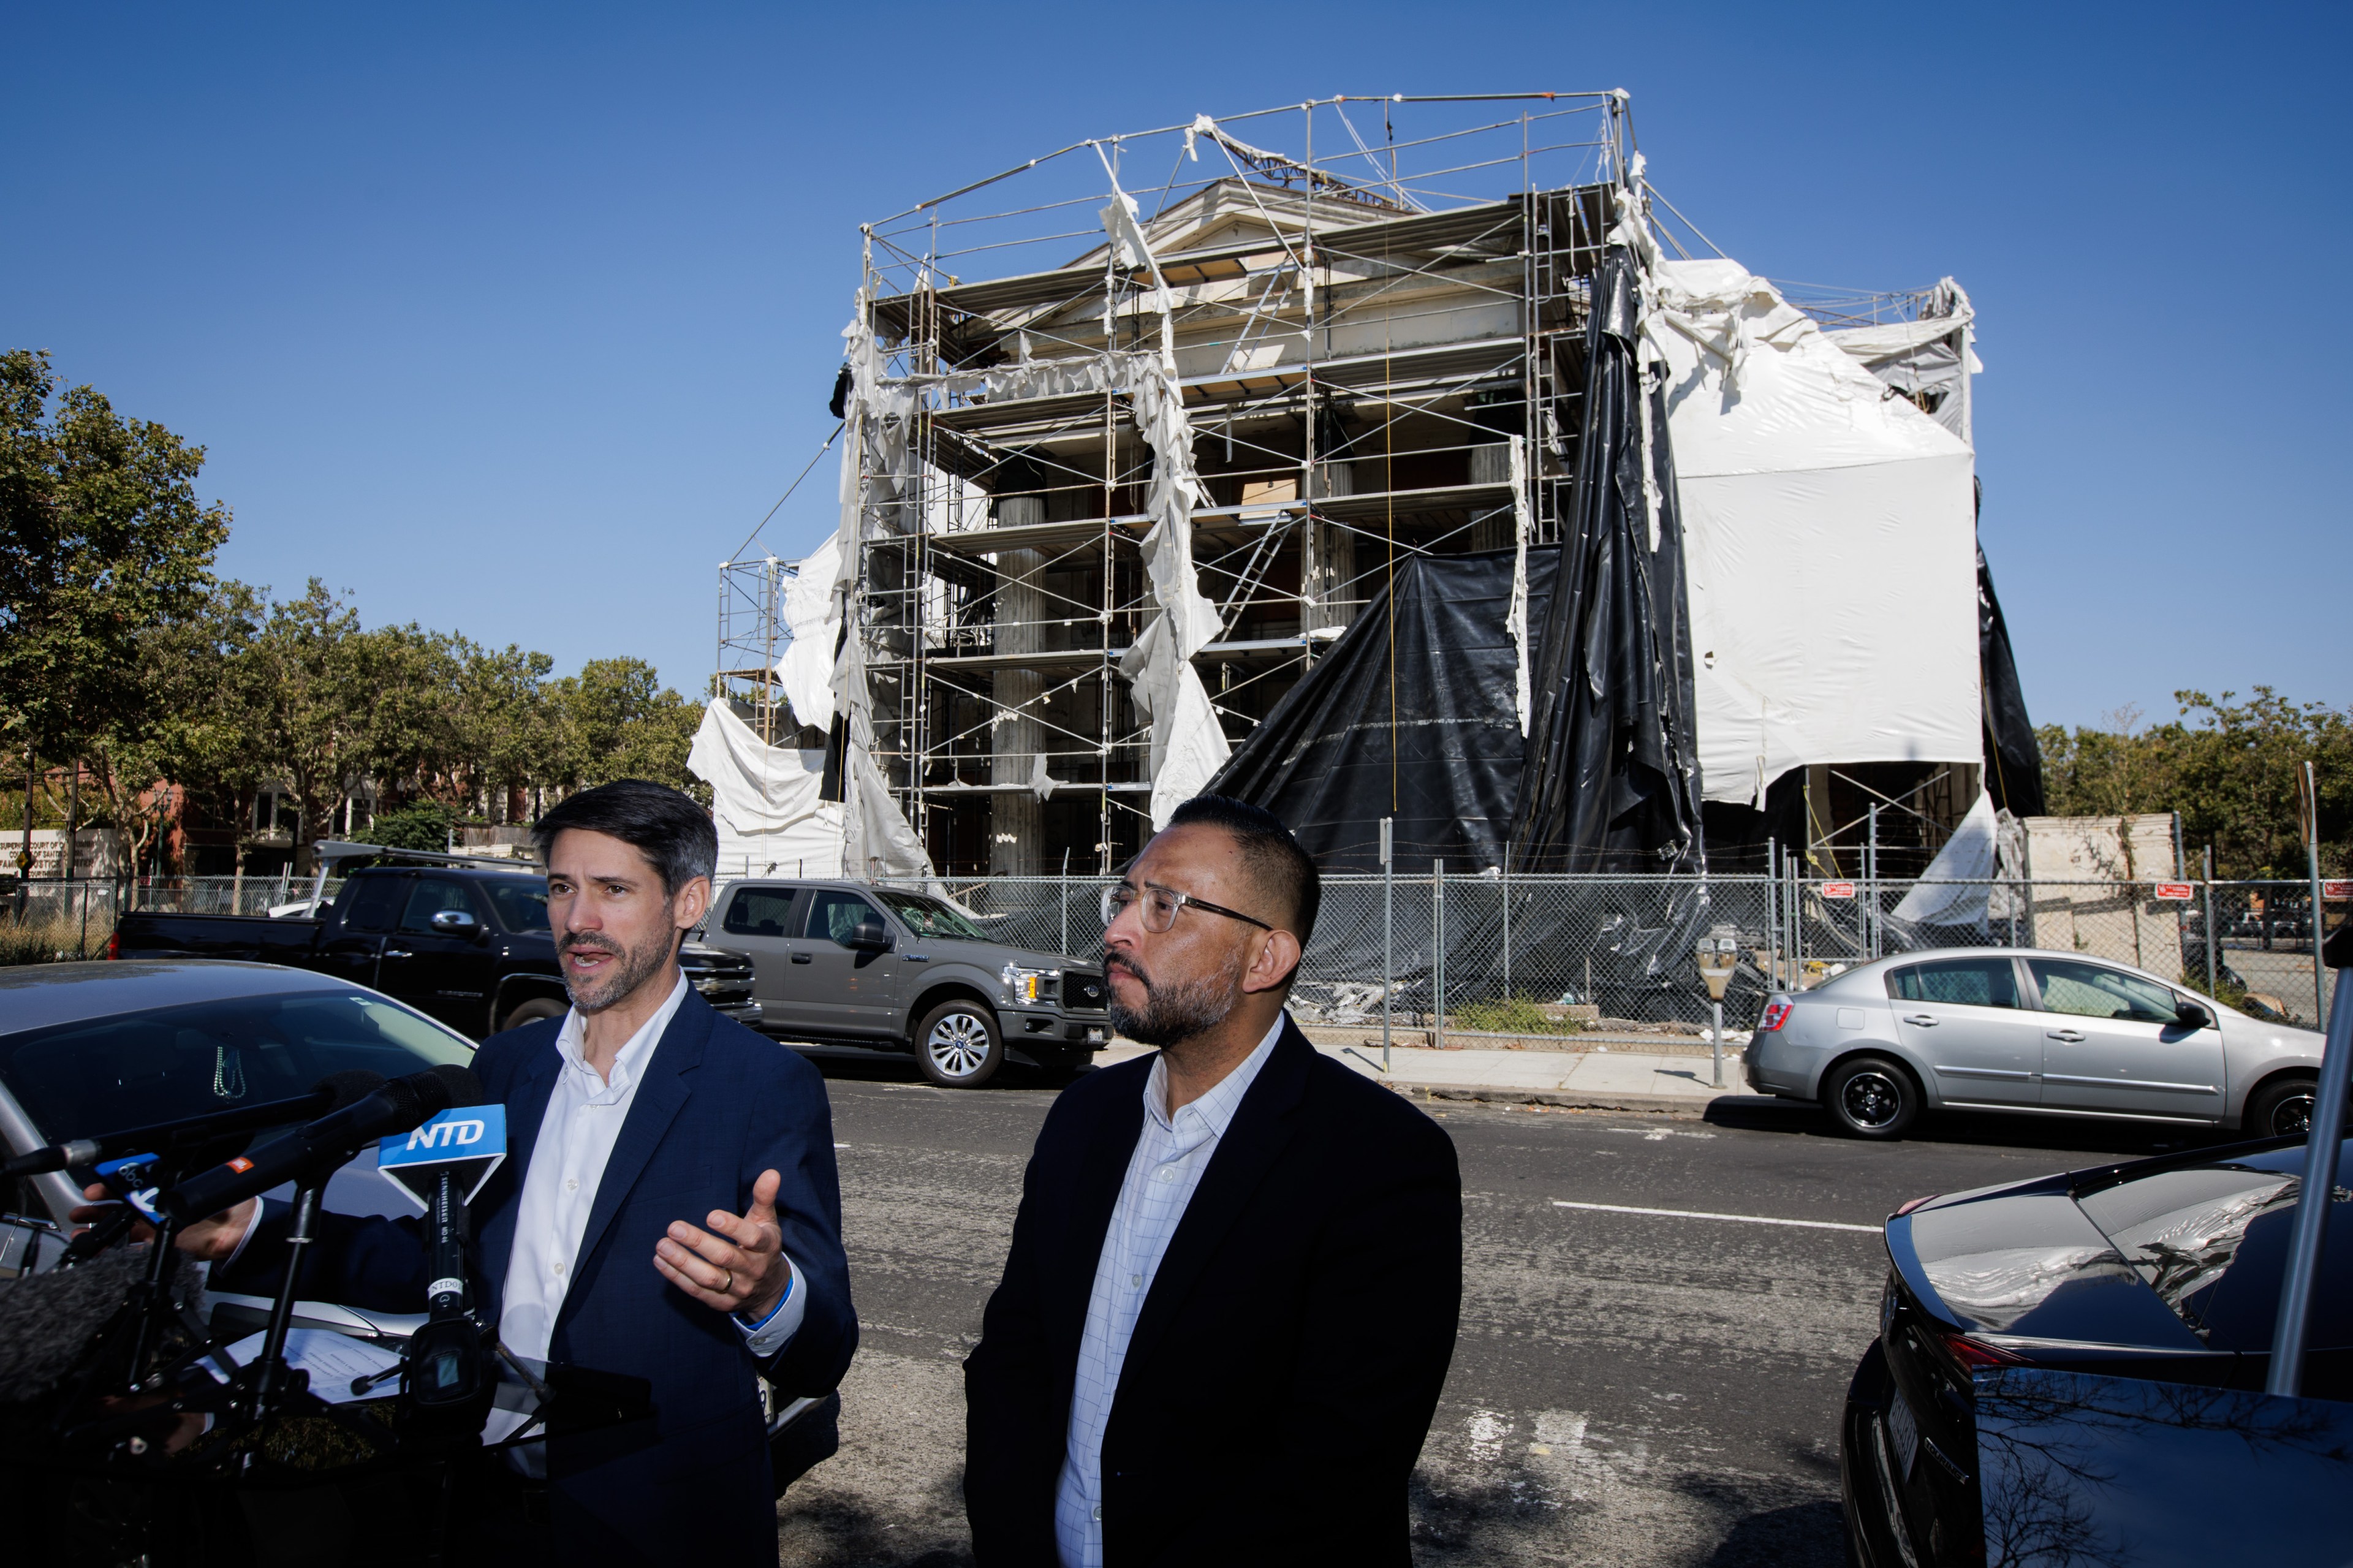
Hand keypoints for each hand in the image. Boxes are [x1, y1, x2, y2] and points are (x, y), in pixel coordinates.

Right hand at [72, 1184, 257, 1263]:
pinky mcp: (155, 1239)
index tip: (102, 1185)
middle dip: (100, 1201)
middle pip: (122, 1199)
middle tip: (86, 1204)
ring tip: (81, 1223)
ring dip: (99, 1221)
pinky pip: (129, 1241)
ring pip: (120, 1220)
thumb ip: (190, 1186)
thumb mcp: (209, 1187)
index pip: (137, 1178)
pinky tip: (95, 1244)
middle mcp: (157, 1200)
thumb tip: (175, 1187)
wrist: (238, 1232)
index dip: (118, 1181)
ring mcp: (154, 1220)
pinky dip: (111, 1244)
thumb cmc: (229, 1202)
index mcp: (168, 1183)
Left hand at [654, 1168, 788, 1320]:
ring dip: (683, 1262)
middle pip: (725, 1257)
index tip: (711, 1216)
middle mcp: (753, 1269)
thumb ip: (764, 1197)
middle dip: (698, 1243)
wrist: (771, 1289)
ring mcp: (737, 1289)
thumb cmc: (763, 1246)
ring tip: (662, 1246)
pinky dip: (677, 1277)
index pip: (752, 1238)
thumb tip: (771, 1172)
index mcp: (766, 1247)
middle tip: (674, 1228)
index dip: (732, 1228)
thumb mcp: (767, 1221)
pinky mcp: (721, 1302)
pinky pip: (697, 1291)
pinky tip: (661, 1261)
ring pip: (709, 1277)